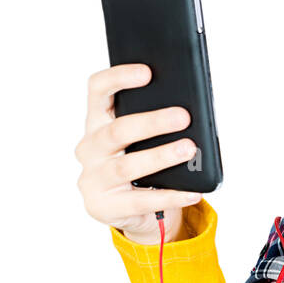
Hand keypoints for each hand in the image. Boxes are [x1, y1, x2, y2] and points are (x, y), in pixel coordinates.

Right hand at [75, 63, 203, 242]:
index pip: (98, 91)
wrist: (132, 210)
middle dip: (152, 122)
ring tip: (189, 149)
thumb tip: (192, 107)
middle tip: (184, 117)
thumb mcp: (146, 138)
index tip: (147, 72)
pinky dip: (171, 196)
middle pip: (117, 130)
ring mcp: (93, 179)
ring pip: (127, 166)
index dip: (118, 78)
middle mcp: (90, 148)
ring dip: (161, 156)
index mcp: (98, 121)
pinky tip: (193, 192)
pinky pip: (141, 201)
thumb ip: (157, 120)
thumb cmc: (143, 160)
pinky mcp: (103, 206)